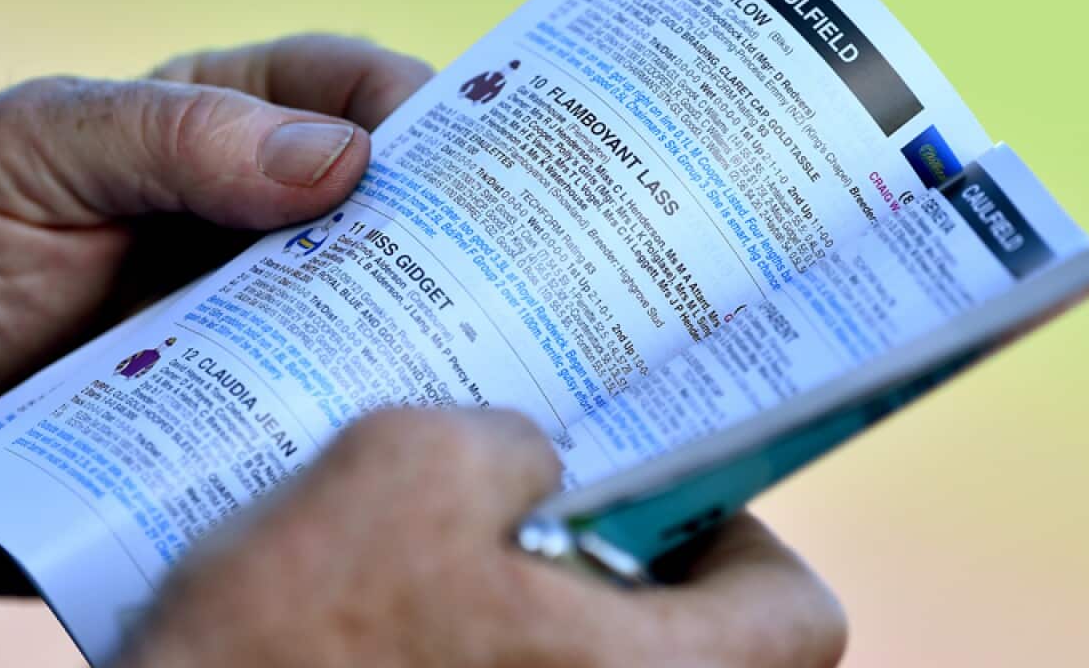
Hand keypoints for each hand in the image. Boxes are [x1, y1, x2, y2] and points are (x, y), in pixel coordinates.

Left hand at [0, 35, 431, 574]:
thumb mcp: (30, 155)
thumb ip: (174, 137)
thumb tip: (340, 162)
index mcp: (208, 124)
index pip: (340, 87)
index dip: (416, 106)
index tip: (476, 152)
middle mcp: (244, 218)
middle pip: (378, 202)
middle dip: (445, 221)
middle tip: (506, 261)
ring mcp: (246, 317)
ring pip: (366, 305)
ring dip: (418, 320)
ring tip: (474, 346)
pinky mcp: (238, 405)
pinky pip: (320, 395)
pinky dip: (362, 399)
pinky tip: (395, 412)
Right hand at [116, 409, 846, 667]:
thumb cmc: (291, 650)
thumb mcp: (409, 468)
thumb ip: (508, 442)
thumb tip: (537, 459)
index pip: (797, 615)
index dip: (744, 534)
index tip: (665, 483)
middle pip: (694, 639)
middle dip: (625, 549)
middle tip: (549, 479)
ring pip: (592, 662)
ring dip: (540, 585)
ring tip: (459, 518)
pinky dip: (480, 631)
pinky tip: (400, 578)